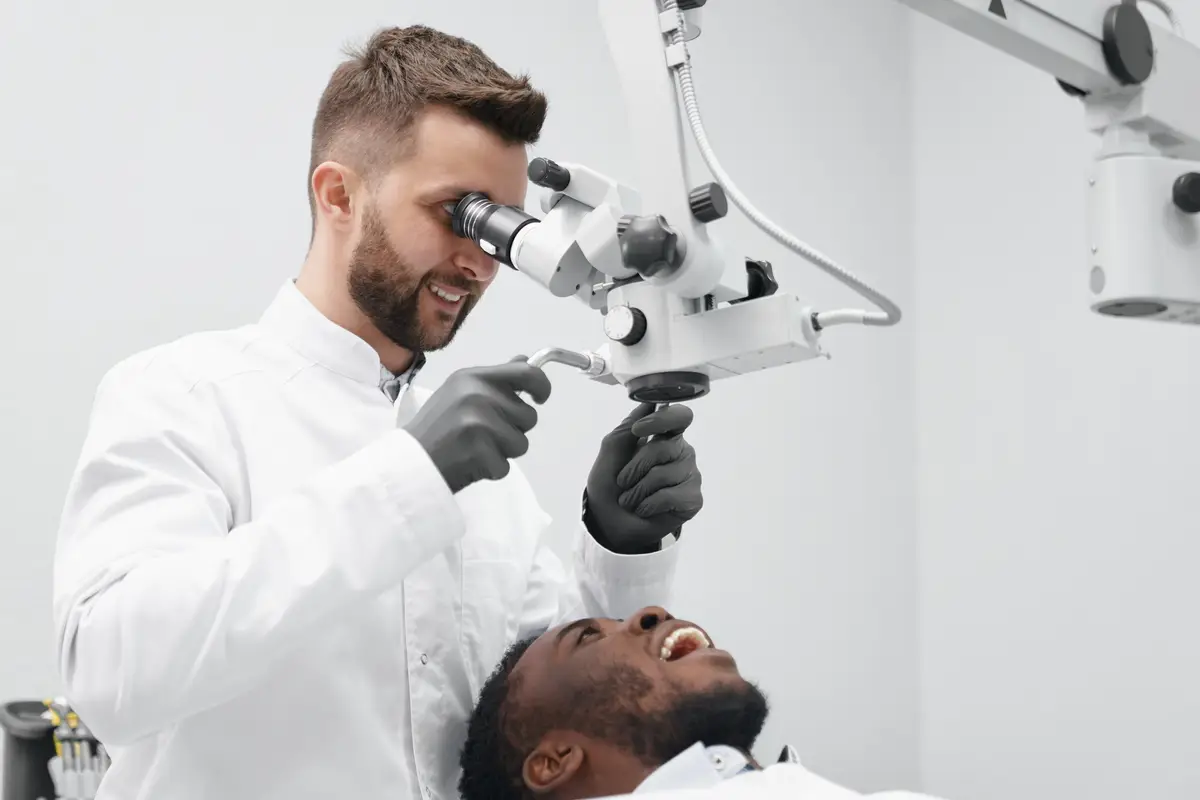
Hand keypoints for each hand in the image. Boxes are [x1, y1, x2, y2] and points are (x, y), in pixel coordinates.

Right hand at [406, 356, 551, 493]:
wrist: (406, 463)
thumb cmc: (434, 429)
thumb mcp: (458, 392)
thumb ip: (493, 380)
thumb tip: (524, 361)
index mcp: (473, 377)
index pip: (526, 373)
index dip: (542, 386)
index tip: (540, 398)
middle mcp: (478, 395)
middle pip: (528, 416)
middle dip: (513, 429)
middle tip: (482, 435)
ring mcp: (479, 423)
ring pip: (521, 443)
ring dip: (503, 452)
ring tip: (474, 449)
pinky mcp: (480, 452)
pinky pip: (506, 466)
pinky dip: (491, 471)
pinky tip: (468, 463)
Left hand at [584, 403, 702, 553]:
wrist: (609, 521)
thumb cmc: (609, 485)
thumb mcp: (611, 450)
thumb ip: (628, 426)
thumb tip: (649, 404)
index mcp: (664, 436)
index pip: (679, 416)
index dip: (661, 420)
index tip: (638, 431)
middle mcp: (681, 453)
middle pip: (665, 447)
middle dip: (635, 466)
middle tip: (623, 482)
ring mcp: (690, 475)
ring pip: (664, 474)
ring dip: (638, 490)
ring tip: (631, 499)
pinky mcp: (693, 499)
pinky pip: (672, 495)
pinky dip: (649, 504)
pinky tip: (644, 509)